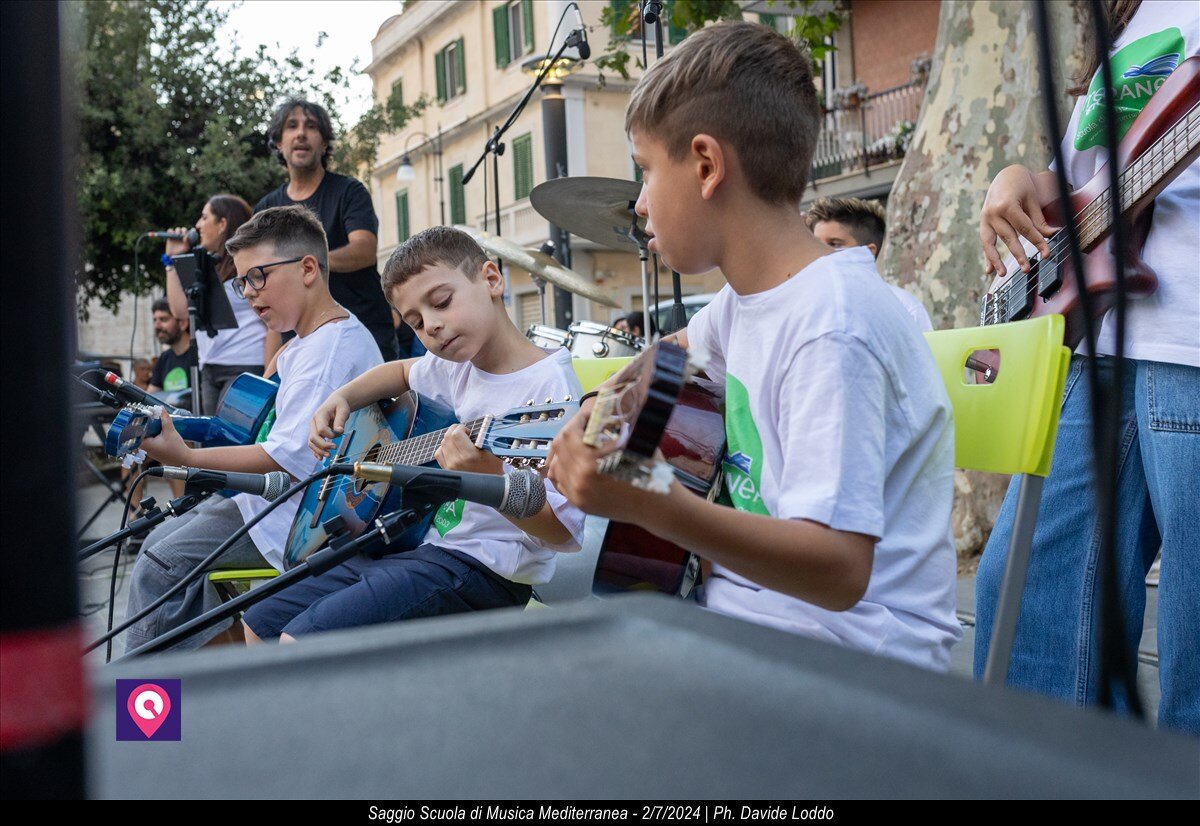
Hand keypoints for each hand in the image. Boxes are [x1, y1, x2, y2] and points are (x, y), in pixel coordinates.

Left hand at [140, 408, 190, 465]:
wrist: (185, 460)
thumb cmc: (177, 449)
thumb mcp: (170, 431)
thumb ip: (165, 419)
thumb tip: (161, 409)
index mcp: (146, 445)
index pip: (134, 434)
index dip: (135, 425)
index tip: (138, 418)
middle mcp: (146, 449)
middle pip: (140, 435)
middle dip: (145, 426)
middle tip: (149, 418)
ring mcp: (150, 451)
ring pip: (146, 438)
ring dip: (150, 431)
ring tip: (156, 424)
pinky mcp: (155, 452)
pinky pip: (151, 442)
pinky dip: (154, 436)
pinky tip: (160, 432)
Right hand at [164, 226, 191, 256]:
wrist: (173, 255)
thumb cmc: (181, 252)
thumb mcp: (185, 248)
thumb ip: (187, 242)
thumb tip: (187, 236)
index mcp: (187, 237)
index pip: (189, 231)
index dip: (190, 230)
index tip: (189, 232)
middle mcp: (182, 235)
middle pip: (183, 229)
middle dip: (183, 230)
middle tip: (183, 234)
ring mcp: (176, 235)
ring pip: (177, 229)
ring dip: (177, 230)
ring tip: (177, 235)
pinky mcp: (170, 235)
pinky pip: (170, 230)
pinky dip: (170, 231)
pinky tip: (171, 233)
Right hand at [309, 394, 350, 458]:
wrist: (336, 402)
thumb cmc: (340, 405)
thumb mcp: (343, 410)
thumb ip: (340, 420)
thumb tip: (339, 431)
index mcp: (319, 415)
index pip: (321, 429)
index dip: (330, 435)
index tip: (339, 434)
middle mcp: (314, 422)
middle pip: (313, 437)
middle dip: (323, 445)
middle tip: (334, 447)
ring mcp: (313, 428)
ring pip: (311, 443)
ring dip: (319, 451)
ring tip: (329, 456)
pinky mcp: (315, 433)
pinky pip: (312, 444)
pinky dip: (316, 451)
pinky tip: (321, 458)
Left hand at [434, 424, 503, 474]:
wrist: (490, 485)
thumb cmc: (493, 467)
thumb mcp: (493, 449)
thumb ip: (484, 436)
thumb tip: (476, 426)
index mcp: (469, 455)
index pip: (456, 433)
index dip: (461, 428)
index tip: (468, 431)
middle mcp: (457, 461)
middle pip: (447, 437)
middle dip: (455, 431)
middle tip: (464, 433)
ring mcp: (450, 467)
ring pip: (442, 444)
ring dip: (449, 439)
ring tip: (459, 441)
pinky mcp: (447, 471)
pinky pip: (439, 454)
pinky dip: (444, 448)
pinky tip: (452, 449)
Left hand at [545, 406, 652, 522]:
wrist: (658, 506)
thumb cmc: (651, 470)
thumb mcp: (635, 441)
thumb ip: (615, 424)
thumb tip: (603, 406)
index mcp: (590, 462)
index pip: (570, 433)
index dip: (577, 420)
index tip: (587, 416)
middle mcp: (578, 480)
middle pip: (559, 448)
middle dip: (570, 434)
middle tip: (582, 428)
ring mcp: (577, 495)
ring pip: (554, 467)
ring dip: (562, 452)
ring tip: (577, 444)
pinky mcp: (580, 504)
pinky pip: (560, 484)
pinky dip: (563, 470)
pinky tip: (574, 463)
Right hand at [979, 165, 1054, 276]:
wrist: (1006, 175)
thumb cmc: (1022, 185)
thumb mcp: (1033, 200)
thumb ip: (1039, 220)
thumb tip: (1051, 235)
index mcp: (1007, 205)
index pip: (1025, 229)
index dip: (1037, 242)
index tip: (1046, 253)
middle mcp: (993, 213)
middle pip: (1008, 238)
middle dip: (1019, 255)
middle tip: (1027, 269)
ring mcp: (986, 218)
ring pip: (990, 243)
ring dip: (996, 260)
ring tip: (1002, 274)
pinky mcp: (983, 222)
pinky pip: (985, 241)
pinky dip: (987, 256)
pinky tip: (989, 270)